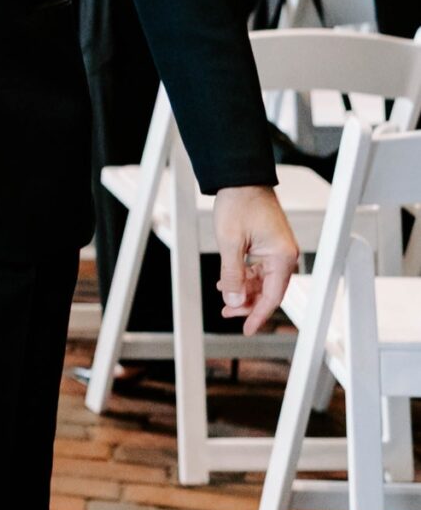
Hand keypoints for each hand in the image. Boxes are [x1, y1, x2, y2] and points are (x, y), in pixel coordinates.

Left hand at [213, 185, 298, 336]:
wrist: (240, 179)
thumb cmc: (238, 204)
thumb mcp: (230, 243)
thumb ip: (233, 275)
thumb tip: (234, 302)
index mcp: (282, 256)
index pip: (273, 296)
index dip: (258, 315)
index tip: (247, 329)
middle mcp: (285, 255)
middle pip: (269, 291)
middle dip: (248, 304)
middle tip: (227, 313)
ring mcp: (278, 250)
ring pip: (263, 282)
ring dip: (244, 291)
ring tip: (224, 298)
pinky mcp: (269, 246)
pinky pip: (259, 270)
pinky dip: (244, 277)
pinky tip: (228, 282)